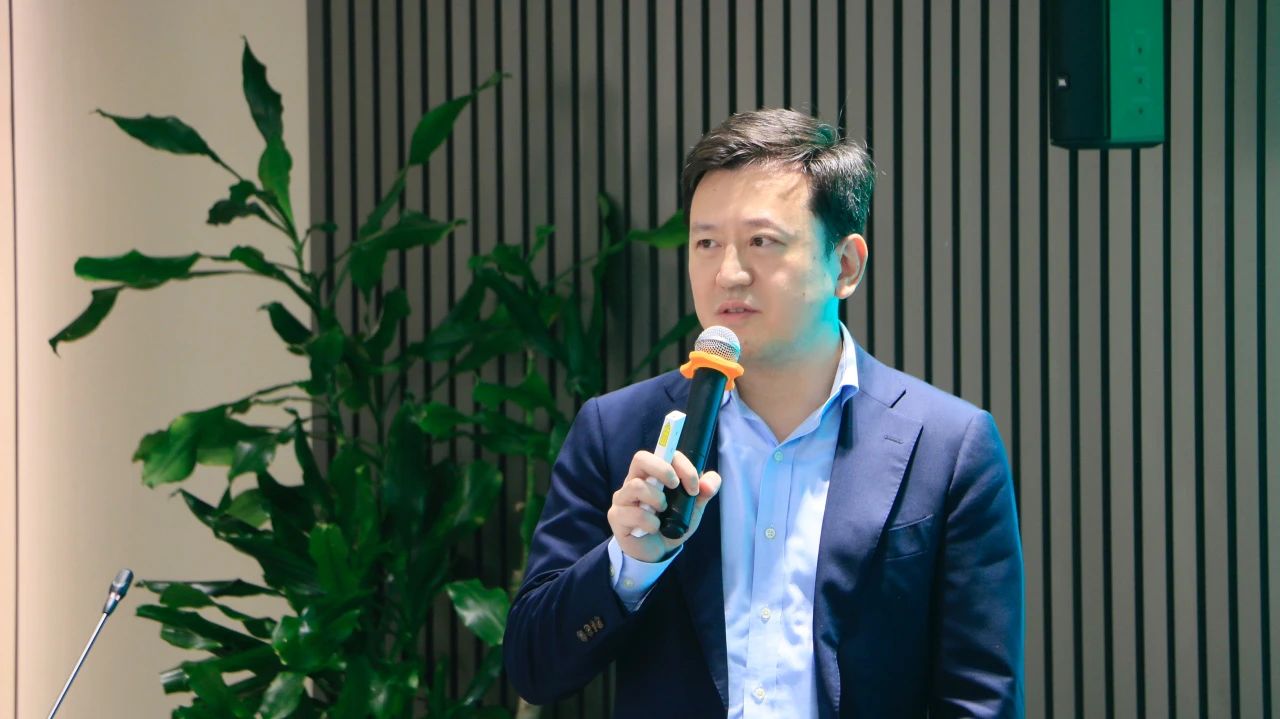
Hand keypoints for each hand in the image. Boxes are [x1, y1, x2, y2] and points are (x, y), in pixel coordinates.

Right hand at [607, 449, 721, 562]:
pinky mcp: (616, 516)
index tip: (694, 487)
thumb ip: (704, 492)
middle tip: (675, 486)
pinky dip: (649, 522)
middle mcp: (635, 480)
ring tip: (662, 512)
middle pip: (641, 458)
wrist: (657, 551)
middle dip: (663, 470)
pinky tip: (654, 528)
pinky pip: (633, 513)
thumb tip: (709, 484)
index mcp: (653, 473)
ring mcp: (623, 497)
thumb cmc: (672, 523)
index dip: (682, 465)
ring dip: (657, 500)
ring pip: (637, 486)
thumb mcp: (693, 507)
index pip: (663, 452)